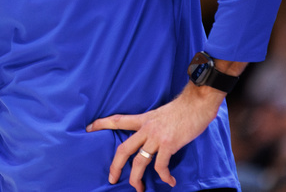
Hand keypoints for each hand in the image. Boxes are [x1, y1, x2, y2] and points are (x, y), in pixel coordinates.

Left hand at [86, 84, 224, 190]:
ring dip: (137, 178)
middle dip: (115, 166)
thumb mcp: (159, 114)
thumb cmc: (181, 109)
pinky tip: (169, 181)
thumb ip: (152, 125)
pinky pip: (161, 165)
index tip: (88, 128)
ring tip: (138, 188)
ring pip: (139, 161)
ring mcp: (157, 137)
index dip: (102, 124)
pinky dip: (164, 176)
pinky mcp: (169, 144)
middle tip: (112, 178)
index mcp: (143, 120)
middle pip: (124, 149)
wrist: (197, 103)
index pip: (117, 120)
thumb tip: (149, 137)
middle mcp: (146, 129)